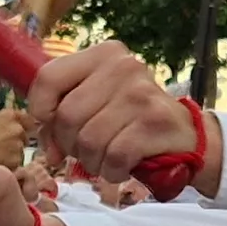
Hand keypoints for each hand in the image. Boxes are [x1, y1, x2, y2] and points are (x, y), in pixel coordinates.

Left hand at [27, 47, 217, 190]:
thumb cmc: (130, 118)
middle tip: (87, 149)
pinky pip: (114, 157)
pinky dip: (112, 171)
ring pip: (88, 141)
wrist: (185, 135)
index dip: (40, 110)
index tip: (51, 126)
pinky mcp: (154, 122)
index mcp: (103, 54)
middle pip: (66, 116)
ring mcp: (140, 93)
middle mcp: (123, 66)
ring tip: (107, 158)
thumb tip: (48, 145)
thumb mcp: (97, 101)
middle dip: (70, 144)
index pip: (48, 77)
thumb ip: (62, 113)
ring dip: (92, 162)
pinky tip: (122, 166)